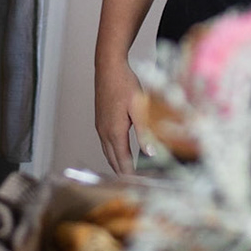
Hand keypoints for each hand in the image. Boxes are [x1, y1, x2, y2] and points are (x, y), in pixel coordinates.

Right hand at [94, 59, 143, 175]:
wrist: (108, 67)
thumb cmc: (124, 84)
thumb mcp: (139, 108)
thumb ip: (144, 132)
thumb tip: (151, 153)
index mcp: (114, 132)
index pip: (123, 162)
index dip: (132, 175)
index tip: (143, 184)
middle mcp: (104, 132)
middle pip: (113, 161)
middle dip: (125, 174)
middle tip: (139, 183)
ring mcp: (100, 127)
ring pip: (108, 153)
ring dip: (118, 165)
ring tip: (131, 174)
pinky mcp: (100, 121)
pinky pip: (106, 144)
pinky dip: (114, 154)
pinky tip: (122, 153)